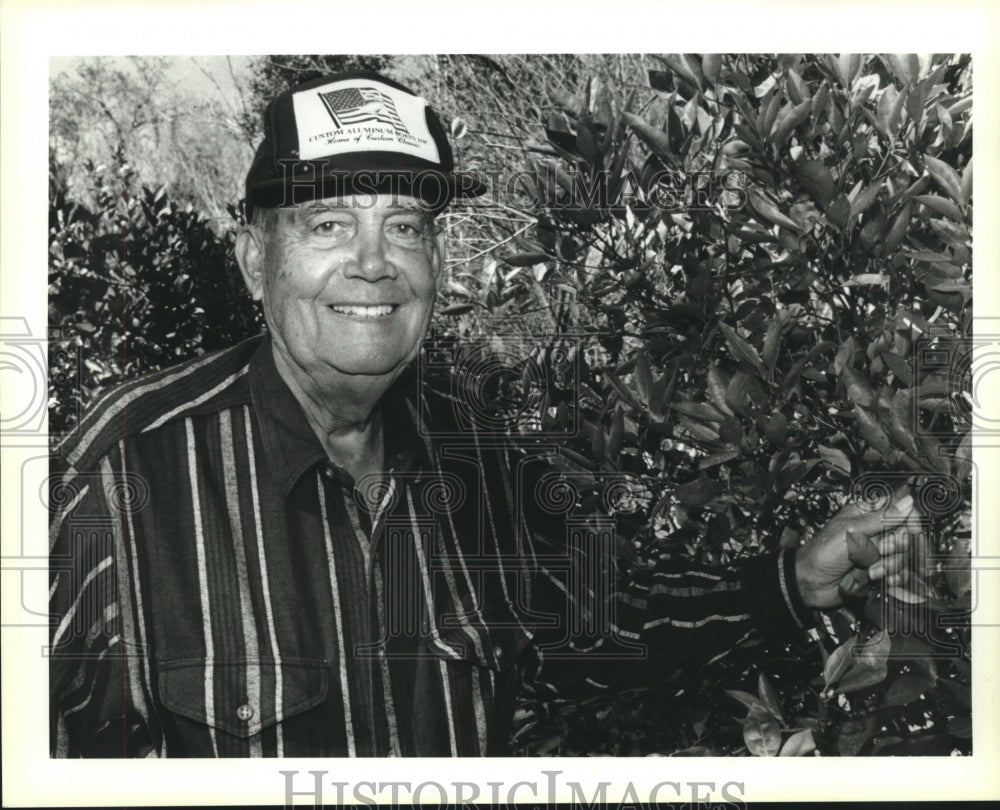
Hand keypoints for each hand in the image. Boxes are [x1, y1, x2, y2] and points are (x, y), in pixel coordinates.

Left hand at [794, 492, 918, 608]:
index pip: (898, 509)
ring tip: (872, 570)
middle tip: (881, 551)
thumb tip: (907, 501)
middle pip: (904, 534)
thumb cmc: (823, 553)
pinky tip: (884, 579)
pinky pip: (899, 571)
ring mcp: (876, 551)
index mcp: (865, 514)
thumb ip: (881, 518)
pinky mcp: (878, 569)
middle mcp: (873, 531)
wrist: (812, 583)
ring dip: (891, 565)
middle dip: (896, 546)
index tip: (912, 530)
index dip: (909, 520)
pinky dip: (894, 576)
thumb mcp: (852, 531)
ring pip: (903, 555)